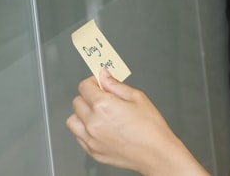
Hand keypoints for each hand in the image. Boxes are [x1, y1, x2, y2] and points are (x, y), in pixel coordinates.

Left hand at [66, 69, 207, 175]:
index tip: (98, 83)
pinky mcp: (93, 152)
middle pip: (77, 102)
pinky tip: (100, 128)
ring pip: (73, 120)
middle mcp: (93, 122)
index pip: (84, 87)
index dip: (92, 82)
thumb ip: (116, 85)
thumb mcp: (137, 97)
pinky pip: (79, 137)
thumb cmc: (150, 127)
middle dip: (87, 96)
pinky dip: (85, 130)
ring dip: (82, 114)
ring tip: (97, 115)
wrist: (156, 153)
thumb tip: (104, 76)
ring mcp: (91, 139)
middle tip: (102, 97)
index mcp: (103, 105)